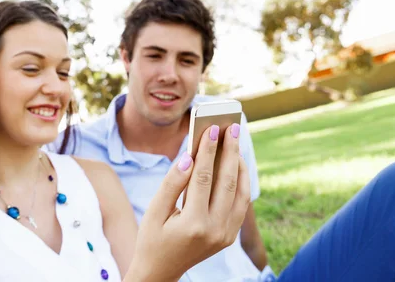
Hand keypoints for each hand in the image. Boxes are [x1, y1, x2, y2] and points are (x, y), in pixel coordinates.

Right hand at [124, 123, 250, 281]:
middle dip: (230, 151)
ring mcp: (226, 235)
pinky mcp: (230, 236)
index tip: (212, 129)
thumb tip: (188, 157)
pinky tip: (236, 164)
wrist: (161, 271)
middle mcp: (215, 230)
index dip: (208, 151)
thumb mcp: (154, 211)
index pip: (204, 178)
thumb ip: (172, 183)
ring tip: (236, 141)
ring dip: (240, 165)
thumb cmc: (152, 238)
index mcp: (193, 224)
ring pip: (241, 192)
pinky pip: (242, 204)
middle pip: (228, 182)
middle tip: (231, 127)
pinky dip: (242, 182)